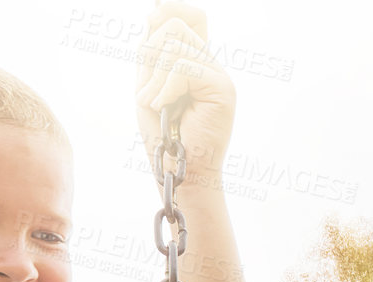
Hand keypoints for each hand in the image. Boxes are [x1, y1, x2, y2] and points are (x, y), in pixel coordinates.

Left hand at [135, 4, 236, 184]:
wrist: (179, 174)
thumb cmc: (163, 138)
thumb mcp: (149, 86)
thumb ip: (152, 52)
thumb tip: (155, 12)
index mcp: (197, 64)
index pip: (193, 16)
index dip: (172, 10)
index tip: (152, 21)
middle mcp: (213, 66)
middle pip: (176, 25)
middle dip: (150, 55)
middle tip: (150, 94)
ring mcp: (221, 77)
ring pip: (176, 43)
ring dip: (155, 76)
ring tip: (156, 105)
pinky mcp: (223, 90)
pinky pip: (183, 66)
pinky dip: (165, 87)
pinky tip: (165, 107)